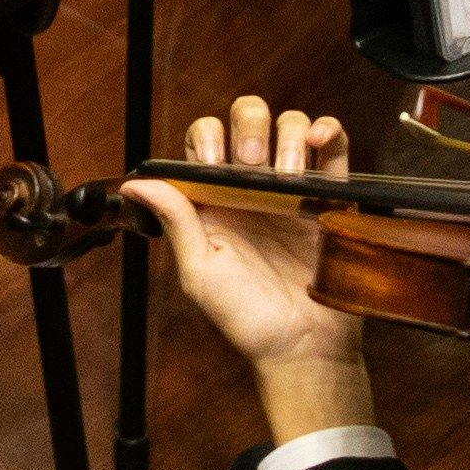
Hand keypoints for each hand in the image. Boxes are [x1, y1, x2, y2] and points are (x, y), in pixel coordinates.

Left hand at [124, 93, 376, 443]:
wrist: (303, 350)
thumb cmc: (247, 318)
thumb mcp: (200, 272)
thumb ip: (175, 221)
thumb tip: (135, 182)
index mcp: (215, 198)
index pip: (204, 139)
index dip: (206, 138)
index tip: (212, 162)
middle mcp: (253, 186)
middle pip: (247, 120)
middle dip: (247, 126)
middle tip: (252, 162)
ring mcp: (294, 189)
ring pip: (289, 126)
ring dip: (286, 134)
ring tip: (286, 174)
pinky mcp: (332, 198)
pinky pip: (334, 149)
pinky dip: (328, 131)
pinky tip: (316, 141)